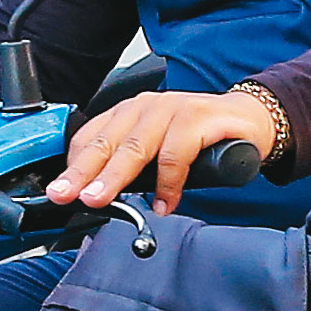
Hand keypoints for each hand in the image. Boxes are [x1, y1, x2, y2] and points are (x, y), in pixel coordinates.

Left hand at [49, 86, 280, 209]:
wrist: (250, 121)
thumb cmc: (199, 138)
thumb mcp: (156, 152)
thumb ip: (131, 170)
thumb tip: (99, 198)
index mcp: (129, 114)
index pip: (91, 138)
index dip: (73, 166)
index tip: (60, 191)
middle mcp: (145, 107)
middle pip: (106, 143)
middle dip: (83, 172)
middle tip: (67, 194)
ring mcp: (172, 109)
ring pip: (135, 147)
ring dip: (115, 176)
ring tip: (99, 198)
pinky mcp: (198, 118)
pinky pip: (176, 154)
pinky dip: (168, 183)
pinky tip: (165, 204)